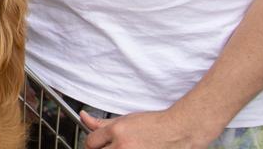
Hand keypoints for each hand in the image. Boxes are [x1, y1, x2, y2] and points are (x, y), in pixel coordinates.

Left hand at [82, 110, 218, 148]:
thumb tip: (83, 117)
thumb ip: (102, 123)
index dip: (92, 144)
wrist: (178, 131)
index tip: (98, 145)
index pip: (90, 142)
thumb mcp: (126, 119)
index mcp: (117, 131)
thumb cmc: (154, 125)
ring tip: (123, 148)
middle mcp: (123, 146)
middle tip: (111, 147)